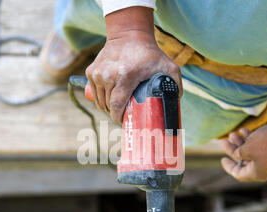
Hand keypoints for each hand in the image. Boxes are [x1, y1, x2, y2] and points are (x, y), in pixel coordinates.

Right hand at [85, 7, 181, 123]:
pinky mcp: (91, 71)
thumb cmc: (149, 53)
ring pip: (100, 101)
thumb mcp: (168, 67)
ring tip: (118, 104)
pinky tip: (111, 95)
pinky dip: (101, 97)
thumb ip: (176, 85)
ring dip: (108, 106)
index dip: (119, 117)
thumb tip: (175, 104)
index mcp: (125, 76)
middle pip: (108, 105)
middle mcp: (108, 75)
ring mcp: (97, 73)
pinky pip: (94, 93)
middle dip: (115, 112)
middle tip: (126, 112)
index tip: (124, 121)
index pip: (116, 105)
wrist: (129, 35)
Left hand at [220, 123, 266, 181]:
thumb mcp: (247, 149)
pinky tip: (244, 130)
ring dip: (241, 143)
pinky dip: (251, 139)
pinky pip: (259, 147)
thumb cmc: (266, 143)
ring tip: (233, 133)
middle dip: (233, 150)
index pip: (238, 174)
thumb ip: (238, 154)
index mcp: (257, 174)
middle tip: (224, 141)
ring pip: (251, 152)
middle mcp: (264, 169)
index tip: (222, 159)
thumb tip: (236, 155)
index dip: (229, 167)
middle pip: (243, 161)